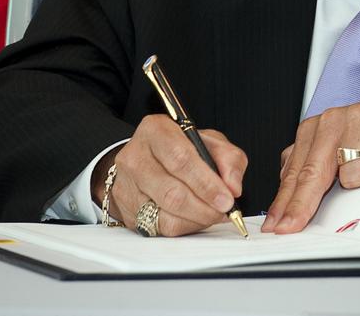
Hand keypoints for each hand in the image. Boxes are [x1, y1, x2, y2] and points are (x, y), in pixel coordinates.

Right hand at [97, 115, 246, 235]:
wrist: (145, 158)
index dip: (206, 183)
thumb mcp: (208, 141)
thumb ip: (228, 158)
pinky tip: (195, 218)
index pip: (181, 159)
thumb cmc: (179, 148)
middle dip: (205, 207)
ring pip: (166, 215)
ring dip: (197, 220)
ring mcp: (127, 185)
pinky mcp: (126, 209)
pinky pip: (159, 228)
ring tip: (213, 214)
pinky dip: (184, 227)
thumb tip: (233, 186)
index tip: (226, 198)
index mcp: (156, 130)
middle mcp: (135, 156)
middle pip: (172, 192)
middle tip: (224, 210)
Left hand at [262, 93, 359, 233]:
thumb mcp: (340, 152)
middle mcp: (334, 119)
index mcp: (317, 127)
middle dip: (301, 205)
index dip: (284, 201)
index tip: (276, 225)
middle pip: (313, 171)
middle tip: (291, 227)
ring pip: (351, 173)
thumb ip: (313, 170)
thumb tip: (288, 205)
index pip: (296, 170)